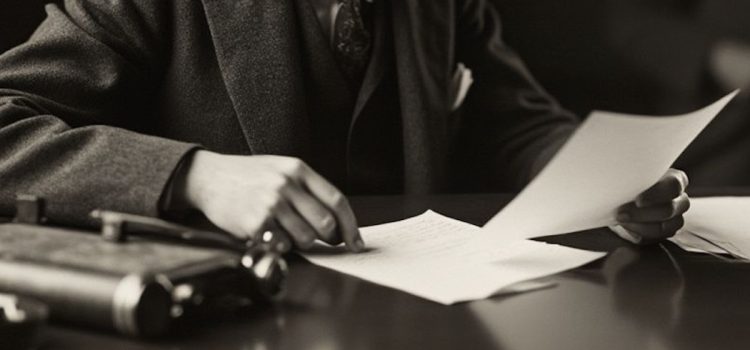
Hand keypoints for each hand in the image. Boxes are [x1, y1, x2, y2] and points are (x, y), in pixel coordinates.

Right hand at [173, 151, 364, 251]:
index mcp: (298, 169)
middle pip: (326, 222)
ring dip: (303, 242)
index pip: (336, 200)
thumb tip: (336, 222)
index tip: (356, 242)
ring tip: (288, 231)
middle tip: (325, 241)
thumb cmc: (248, 176)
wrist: (209, 177)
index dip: (351, 225)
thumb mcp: (281, 170)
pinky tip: (272, 234)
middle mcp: (286, 184)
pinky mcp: (256, 221)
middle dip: (329, 238)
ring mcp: (271, 202)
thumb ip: (307, 190)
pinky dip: (282, 246)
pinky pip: (282, 244)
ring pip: (306, 237)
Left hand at [614, 169, 689, 243]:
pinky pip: (655, 238)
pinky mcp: (666, 233)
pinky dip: (637, 233)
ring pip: (664, 227)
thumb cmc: (626, 184)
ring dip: (638, 225)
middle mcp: (680, 200)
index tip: (638, 200)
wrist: (620, 200)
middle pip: (669, 210)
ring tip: (620, 219)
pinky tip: (625, 225)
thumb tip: (623, 182)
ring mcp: (676, 218)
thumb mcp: (628, 178)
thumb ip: (631, 178)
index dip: (656, 194)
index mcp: (675, 180)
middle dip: (641, 213)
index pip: (673, 185)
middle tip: (621, 213)